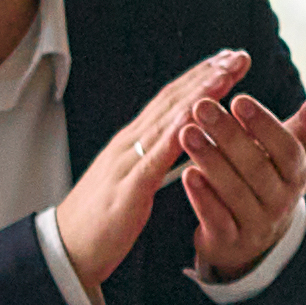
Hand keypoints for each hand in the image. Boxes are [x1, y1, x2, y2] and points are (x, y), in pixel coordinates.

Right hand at [41, 58, 245, 298]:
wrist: (66, 249)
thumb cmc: (101, 219)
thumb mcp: (132, 180)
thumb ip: (151, 158)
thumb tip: (178, 142)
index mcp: (133, 141)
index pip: (170, 99)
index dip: (200, 77)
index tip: (227, 60)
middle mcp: (130, 142)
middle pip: (173, 99)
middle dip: (207, 74)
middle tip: (238, 55)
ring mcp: (128, 161)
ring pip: (168, 118)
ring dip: (199, 93)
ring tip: (227, 73)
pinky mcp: (130, 187)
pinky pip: (157, 155)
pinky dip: (178, 132)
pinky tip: (197, 116)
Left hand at [170, 82, 305, 282]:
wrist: (256, 238)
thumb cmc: (270, 179)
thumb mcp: (291, 154)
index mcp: (297, 175)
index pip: (286, 149)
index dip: (264, 125)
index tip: (238, 99)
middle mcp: (281, 202)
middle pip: (256, 168)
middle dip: (228, 135)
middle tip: (202, 107)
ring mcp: (256, 225)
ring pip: (234, 192)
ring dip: (210, 160)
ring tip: (187, 132)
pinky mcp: (230, 242)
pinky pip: (217, 219)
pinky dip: (203, 197)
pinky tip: (187, 174)